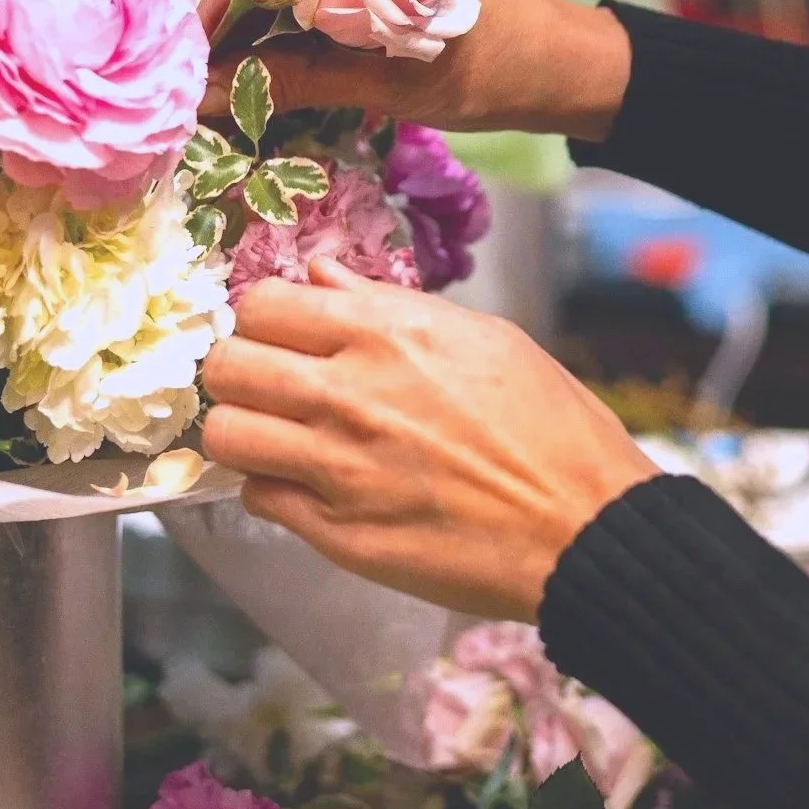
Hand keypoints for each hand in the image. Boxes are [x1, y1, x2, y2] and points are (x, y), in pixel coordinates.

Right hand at [198, 0, 631, 140]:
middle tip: (202, 81)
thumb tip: (206, 94)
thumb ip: (295, 81)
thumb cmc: (490, 70)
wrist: (559, 62)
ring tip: (228, 79)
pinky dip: (287, 18)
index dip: (218, 8)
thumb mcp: (390, 85)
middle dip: (230, 19)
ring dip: (254, 23)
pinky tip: (270, 61)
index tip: (191, 63)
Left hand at [200, 259, 662, 619]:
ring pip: (225, 435)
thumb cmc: (551, 427)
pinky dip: (273, 487)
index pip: (261, 305)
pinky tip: (308, 484)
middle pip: (225, 366)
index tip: (282, 334)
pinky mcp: (336, 534)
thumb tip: (323, 274)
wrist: (582, 530)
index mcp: (386, 335)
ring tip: (276, 436)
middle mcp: (348, 396)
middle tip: (267, 385)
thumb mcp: (483, 337)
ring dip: (244, 431)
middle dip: (238, 370)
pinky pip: (258, 497)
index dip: (264, 318)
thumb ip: (388, 304)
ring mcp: (336, 469)